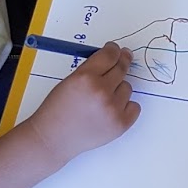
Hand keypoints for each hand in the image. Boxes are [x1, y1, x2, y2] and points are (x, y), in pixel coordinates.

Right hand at [25, 43, 140, 163]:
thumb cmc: (58, 110)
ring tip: (101, 100)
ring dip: (118, 90)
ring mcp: (113, 109)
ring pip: (128, 87)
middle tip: (125, 58)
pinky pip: (134, 106)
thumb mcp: (70, 81)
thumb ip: (91, 69)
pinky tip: (110, 110)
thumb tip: (113, 58)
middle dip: (122, 62)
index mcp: (85, 77)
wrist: (53, 138)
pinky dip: (125, 107)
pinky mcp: (121, 124)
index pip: (110, 54)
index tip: (117, 50)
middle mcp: (101, 91)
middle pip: (122, 68)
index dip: (114, 50)